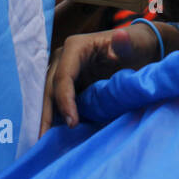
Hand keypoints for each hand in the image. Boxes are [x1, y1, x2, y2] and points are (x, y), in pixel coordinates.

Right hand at [40, 22, 162, 133]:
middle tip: (43, 139)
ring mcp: (64, 72)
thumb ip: (125, 44)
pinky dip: (54, 116)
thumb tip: (120, 36)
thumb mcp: (133, 45)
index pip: (63, 76)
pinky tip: (51, 136)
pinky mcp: (69, 85)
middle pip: (50, 88)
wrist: (137, 49)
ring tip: (40, 142)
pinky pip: (57, 101)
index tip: (72, 123)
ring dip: (45, 117)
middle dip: (46, 113)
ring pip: (49, 96)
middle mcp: (64, 58)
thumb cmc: (135, 46)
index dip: (64, 100)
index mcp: (75, 47)